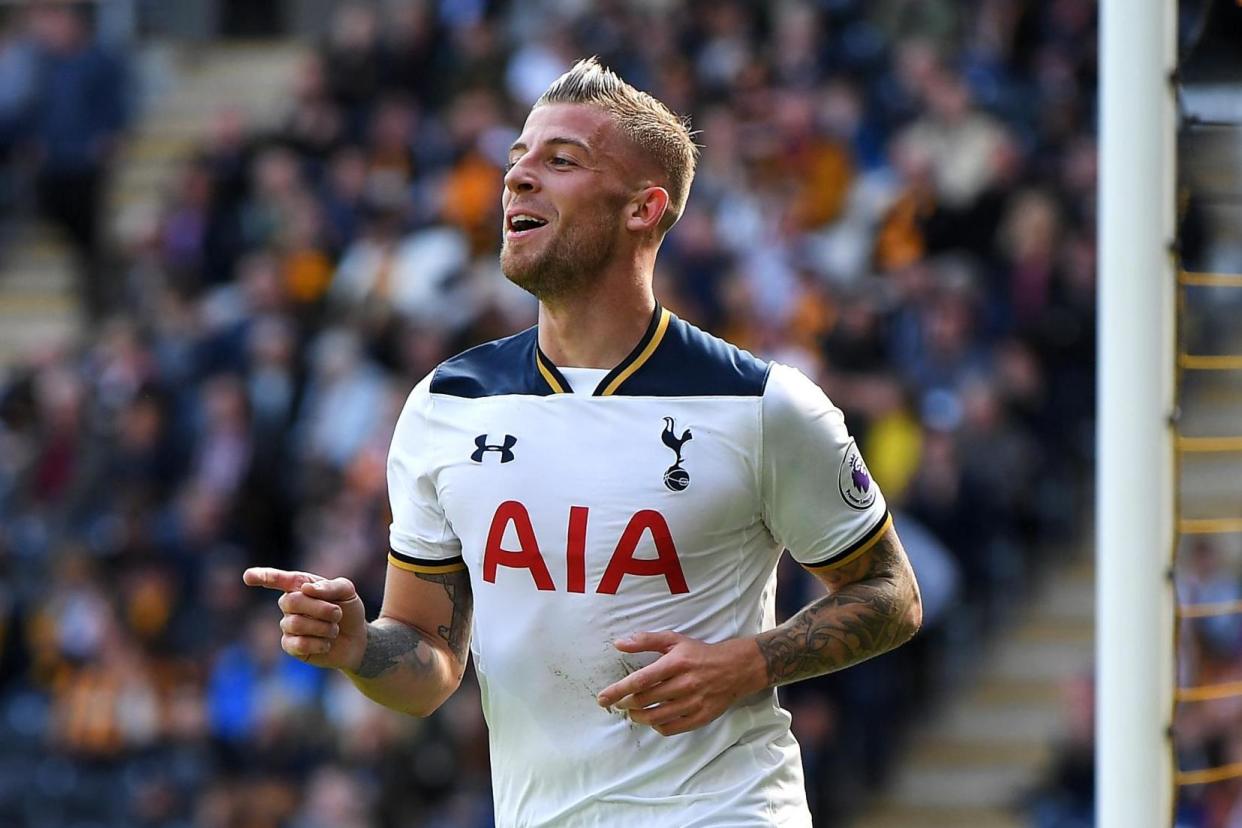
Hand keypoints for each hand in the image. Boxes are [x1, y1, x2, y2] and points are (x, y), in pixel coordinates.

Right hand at [242, 567, 367, 670]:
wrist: (356, 638)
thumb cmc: (348, 610)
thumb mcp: (347, 591)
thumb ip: (330, 586)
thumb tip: (306, 589)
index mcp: (301, 586)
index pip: (279, 580)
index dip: (263, 577)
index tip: (248, 576)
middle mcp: (290, 605)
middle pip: (290, 601)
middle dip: (319, 608)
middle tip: (337, 613)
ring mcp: (288, 626)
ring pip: (295, 623)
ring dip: (323, 627)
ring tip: (334, 629)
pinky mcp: (291, 646)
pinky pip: (298, 644)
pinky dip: (319, 643)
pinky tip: (326, 643)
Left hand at [595, 631, 766, 735]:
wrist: (735, 668)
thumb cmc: (699, 653)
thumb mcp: (674, 640)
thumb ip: (645, 640)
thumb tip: (618, 644)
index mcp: (676, 663)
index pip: (641, 680)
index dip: (619, 690)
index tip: (603, 698)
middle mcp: (685, 684)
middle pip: (645, 700)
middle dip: (626, 704)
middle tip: (619, 704)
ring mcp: (694, 703)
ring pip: (656, 717)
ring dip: (638, 717)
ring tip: (632, 712)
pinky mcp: (701, 718)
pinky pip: (672, 728)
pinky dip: (657, 726)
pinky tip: (653, 719)